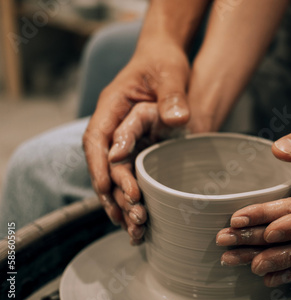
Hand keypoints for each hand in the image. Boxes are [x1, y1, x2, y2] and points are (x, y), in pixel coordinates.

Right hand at [83, 35, 190, 244]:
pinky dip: (133, 194)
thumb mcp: (170, 73)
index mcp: (112, 105)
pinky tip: (141, 216)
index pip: (97, 138)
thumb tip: (177, 121)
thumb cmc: (164, 63)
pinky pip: (129, 173)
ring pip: (114, 174)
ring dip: (121, 201)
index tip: (106, 188)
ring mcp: (122, 137)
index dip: (99, 165)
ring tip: (133, 230)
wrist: (166, 61)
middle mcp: (112, 124)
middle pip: (103, 163)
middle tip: (128, 218)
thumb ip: (172, 95)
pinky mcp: (136, 146)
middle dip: (112, 192)